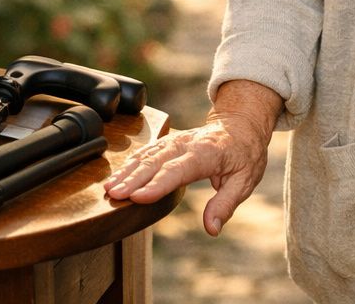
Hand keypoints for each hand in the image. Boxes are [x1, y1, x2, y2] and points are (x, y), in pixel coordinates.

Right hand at [103, 80, 279, 235]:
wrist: (241, 125)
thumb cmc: (244, 154)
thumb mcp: (245, 180)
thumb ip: (226, 204)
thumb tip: (212, 229)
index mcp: (207, 153)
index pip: (178, 169)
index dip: (158, 184)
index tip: (139, 197)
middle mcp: (187, 144)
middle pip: (156, 161)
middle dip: (134, 178)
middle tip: (115, 195)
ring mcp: (175, 140)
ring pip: (147, 154)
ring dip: (127, 171)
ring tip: (109, 188)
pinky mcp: (168, 142)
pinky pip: (147, 151)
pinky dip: (130, 163)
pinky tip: (116, 176)